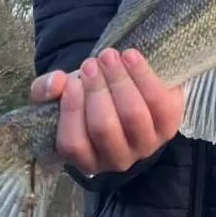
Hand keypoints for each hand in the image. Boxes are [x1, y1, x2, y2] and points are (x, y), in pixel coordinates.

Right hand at [30, 48, 183, 175]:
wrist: (131, 89)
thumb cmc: (91, 98)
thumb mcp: (64, 95)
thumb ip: (46, 89)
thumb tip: (55, 82)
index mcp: (87, 160)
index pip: (73, 143)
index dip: (71, 110)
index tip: (71, 80)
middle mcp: (118, 160)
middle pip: (105, 128)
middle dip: (96, 90)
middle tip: (91, 62)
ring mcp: (147, 145)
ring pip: (132, 115)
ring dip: (119, 81)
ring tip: (109, 56)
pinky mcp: (169, 125)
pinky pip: (158, 103)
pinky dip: (143, 76)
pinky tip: (131, 56)